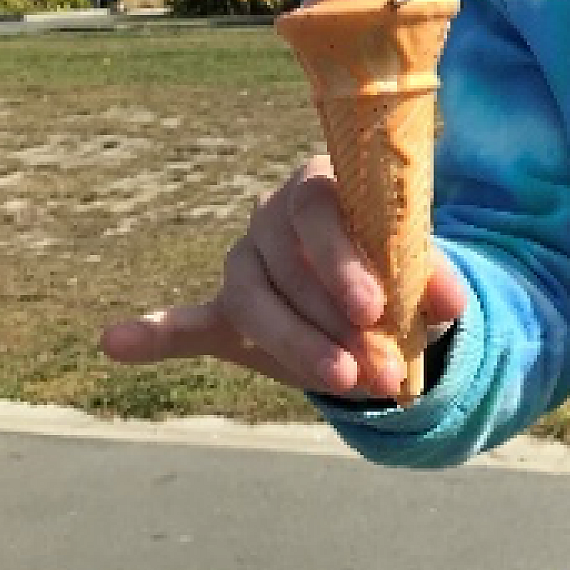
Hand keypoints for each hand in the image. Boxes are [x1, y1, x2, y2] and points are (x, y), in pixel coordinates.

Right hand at [98, 155, 468, 401]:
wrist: (373, 290)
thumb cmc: (396, 266)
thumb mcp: (420, 268)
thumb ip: (431, 278)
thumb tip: (454, 304)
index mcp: (320, 184)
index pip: (317, 210)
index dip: (342, 259)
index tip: (373, 310)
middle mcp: (272, 215)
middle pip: (289, 266)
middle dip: (336, 324)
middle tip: (382, 369)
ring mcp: (244, 262)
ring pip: (255, 304)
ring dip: (299, 348)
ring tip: (348, 385)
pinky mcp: (226, 310)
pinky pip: (185, 323)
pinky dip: (153, 335)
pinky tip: (115, 342)